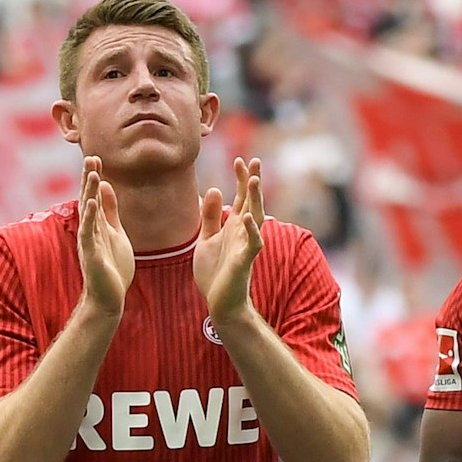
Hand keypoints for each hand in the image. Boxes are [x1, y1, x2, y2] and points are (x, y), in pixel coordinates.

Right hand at [77, 156, 135, 315]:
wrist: (109, 298)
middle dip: (89, 178)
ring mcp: (89, 241)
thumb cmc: (112, 268)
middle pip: (88, 198)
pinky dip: (90, 216)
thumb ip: (110, 212)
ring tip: (93, 172)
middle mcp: (90, 230)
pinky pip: (89, 232)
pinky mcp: (91, 254)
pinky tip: (92, 201)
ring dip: (90, 191)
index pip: (94, 196)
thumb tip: (106, 186)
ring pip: (88, 212)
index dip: (95, 177)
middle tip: (91, 157)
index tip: (97, 158)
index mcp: (97, 224)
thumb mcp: (115, 233)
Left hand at [193, 157, 263, 318]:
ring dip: (255, 199)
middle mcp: (242, 232)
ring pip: (255, 217)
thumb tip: (214, 189)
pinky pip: (252, 243)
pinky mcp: (244, 261)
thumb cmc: (215, 272)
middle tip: (254, 160)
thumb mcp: (207, 239)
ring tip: (254, 180)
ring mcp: (245, 245)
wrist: (219, 302)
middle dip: (252, 182)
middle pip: (251, 202)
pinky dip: (252, 230)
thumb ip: (210, 216)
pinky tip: (248, 217)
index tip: (239, 160)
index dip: (241, 179)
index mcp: (233, 226)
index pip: (240, 197)